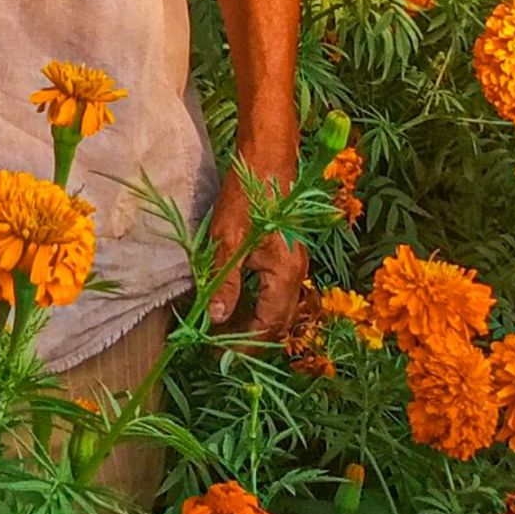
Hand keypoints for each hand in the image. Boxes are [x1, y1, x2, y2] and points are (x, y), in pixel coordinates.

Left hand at [200, 167, 307, 339]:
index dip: (244, 344)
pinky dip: (257, 303)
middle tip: (220, 349)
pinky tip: (236, 301)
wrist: (269, 157)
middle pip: (277, 321)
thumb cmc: (249, 195)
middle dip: (251, 339)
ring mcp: (293, 263)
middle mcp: (295, 273)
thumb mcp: (228, 239)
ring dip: (254, 322)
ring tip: (225, 330)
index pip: (267, 325)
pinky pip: (275, 291)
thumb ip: (224, 282)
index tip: (219, 356)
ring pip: (277, 307)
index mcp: (285, 274)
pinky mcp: (286, 253)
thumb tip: (218, 319)